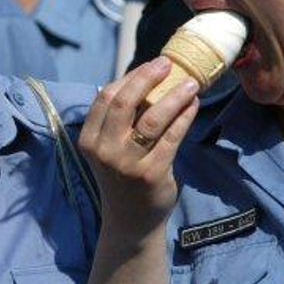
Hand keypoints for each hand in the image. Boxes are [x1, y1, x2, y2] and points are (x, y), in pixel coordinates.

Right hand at [78, 57, 198, 239]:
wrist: (130, 219)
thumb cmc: (122, 175)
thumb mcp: (108, 147)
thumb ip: (118, 119)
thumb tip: (146, 77)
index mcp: (89, 139)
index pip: (105, 97)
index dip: (130, 77)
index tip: (152, 64)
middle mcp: (104, 150)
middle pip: (123, 102)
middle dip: (148, 77)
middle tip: (169, 64)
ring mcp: (127, 163)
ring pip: (151, 118)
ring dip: (173, 96)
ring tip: (191, 84)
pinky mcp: (152, 173)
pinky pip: (171, 137)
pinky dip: (184, 117)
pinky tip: (193, 106)